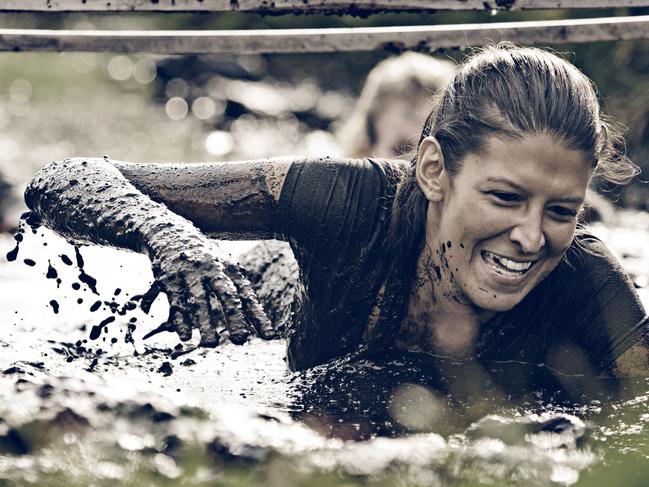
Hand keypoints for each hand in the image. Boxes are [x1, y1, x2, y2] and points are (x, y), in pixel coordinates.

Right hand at [138, 235, 275, 346]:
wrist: (171, 232)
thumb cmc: (207, 258)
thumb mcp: (226, 268)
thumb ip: (240, 294)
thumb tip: (260, 322)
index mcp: (230, 270)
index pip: (247, 296)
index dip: (258, 317)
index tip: (269, 336)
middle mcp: (211, 269)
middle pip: (225, 295)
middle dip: (234, 317)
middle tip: (240, 340)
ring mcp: (189, 274)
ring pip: (198, 301)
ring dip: (205, 323)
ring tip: (211, 344)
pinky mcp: (169, 279)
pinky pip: (176, 302)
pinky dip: (180, 320)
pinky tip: (185, 337)